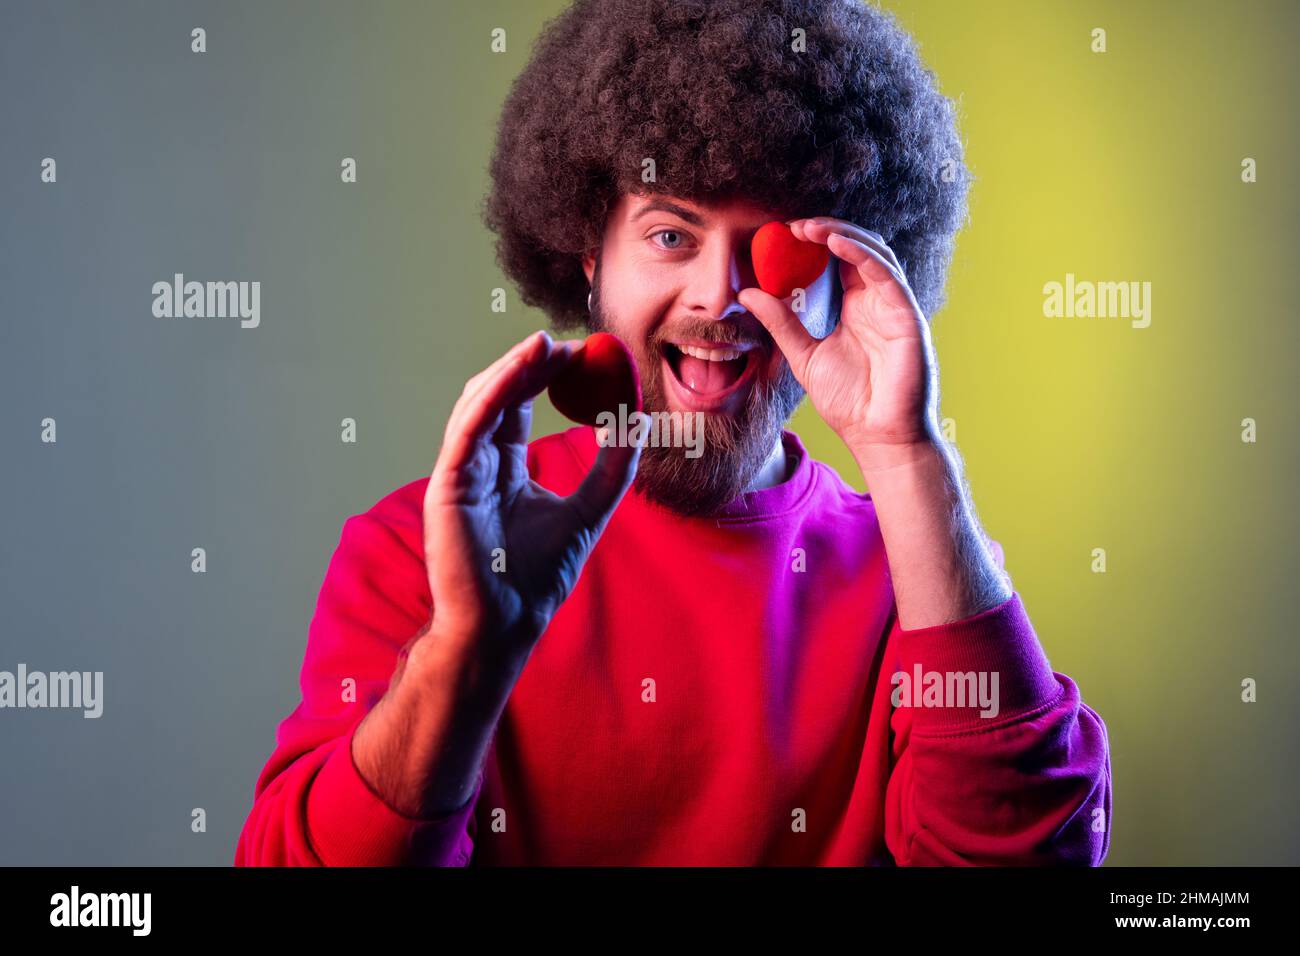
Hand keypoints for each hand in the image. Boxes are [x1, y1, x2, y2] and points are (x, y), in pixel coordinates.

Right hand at [422, 330, 641, 659]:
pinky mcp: (447, 483)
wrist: (506, 623)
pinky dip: (496, 392)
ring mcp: (459, 471)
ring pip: (481, 401)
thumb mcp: (588, 510)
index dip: (546, 375)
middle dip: (532, 364)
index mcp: (503, 468)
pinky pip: (470, 426)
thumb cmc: (537, 576)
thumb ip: (612, 469)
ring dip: (514, 368)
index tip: (584, 354)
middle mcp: (477, 463)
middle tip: (570, 343)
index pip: (520, 405)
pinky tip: (523, 368)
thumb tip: (639, 424)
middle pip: (500, 394)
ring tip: (549, 346)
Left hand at [739, 217, 941, 470]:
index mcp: (857, 306)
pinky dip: (861, 254)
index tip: (782, 234)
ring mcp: (895, 306)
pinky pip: (886, 274)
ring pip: (874, 253)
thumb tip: (747, 294)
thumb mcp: (803, 355)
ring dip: (842, 234)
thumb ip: (780, 323)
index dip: (815, 241)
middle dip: (826, 230)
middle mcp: (878, 300)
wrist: (877, 436)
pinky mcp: (907, 316)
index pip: (838, 260)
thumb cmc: (849, 402)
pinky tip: (835, 243)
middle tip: (792, 226)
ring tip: (808, 228)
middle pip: (858, 248)